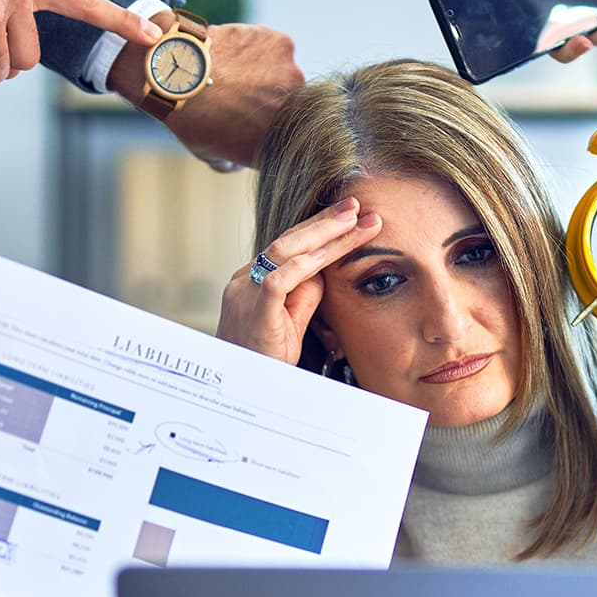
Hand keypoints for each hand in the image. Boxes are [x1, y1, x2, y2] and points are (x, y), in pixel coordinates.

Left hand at [112, 19, 303, 167]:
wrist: (180, 73)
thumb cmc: (192, 116)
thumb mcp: (211, 153)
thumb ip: (233, 163)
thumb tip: (238, 163)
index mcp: (280, 142)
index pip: (284, 136)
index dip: (267, 126)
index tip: (250, 119)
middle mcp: (295, 110)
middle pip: (290, 103)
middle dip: (271, 99)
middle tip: (241, 91)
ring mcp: (292, 75)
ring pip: (285, 73)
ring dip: (269, 72)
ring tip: (236, 69)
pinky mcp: (283, 45)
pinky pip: (276, 47)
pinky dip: (260, 48)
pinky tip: (236, 51)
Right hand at [216, 198, 381, 362]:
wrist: (240, 391)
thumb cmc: (264, 360)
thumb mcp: (290, 323)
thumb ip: (304, 295)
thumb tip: (323, 268)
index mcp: (252, 281)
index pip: (289, 247)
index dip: (319, 229)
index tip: (350, 217)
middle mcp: (245, 281)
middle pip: (288, 241)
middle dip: (325, 221)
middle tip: (356, 205)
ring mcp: (246, 294)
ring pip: (284, 253)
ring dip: (322, 233)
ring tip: (352, 219)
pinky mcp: (254, 312)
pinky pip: (277, 281)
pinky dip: (303, 265)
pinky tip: (326, 253)